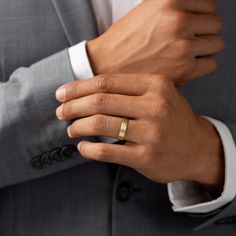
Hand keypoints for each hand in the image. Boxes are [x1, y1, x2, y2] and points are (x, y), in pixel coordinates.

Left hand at [55, 74, 223, 193]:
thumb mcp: (159, 94)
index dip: (79, 87)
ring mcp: (151, 133)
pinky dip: (88, 150)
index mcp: (156, 85)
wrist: (198, 147)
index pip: (106, 82)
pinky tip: (83, 147)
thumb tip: (87, 91)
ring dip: (78, 127)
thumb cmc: (173, 118)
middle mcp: (155, 106)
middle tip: (60, 112)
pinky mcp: (146, 157)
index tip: (62, 93)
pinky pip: (107, 152)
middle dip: (73, 107)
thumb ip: (130, 90)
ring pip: (100, 125)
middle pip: (100, 102)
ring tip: (70, 129)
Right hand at [87, 0, 223, 84]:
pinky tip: (185, 66)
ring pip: (216, 44)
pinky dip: (201, 66)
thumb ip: (176, 6)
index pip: (208, 4)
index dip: (198, 16)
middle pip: (214, 24)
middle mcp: (178, 20)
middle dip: (202, 33)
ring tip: (183, 54)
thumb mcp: (148, 10)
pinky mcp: (183, 69)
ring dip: (203, 49)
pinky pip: (211, 65)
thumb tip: (199, 10)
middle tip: (184, 41)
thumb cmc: (125, 40)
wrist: (106, 65)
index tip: (188, 26)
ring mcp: (182, 46)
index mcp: (169, 0)